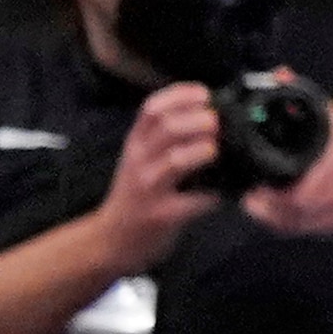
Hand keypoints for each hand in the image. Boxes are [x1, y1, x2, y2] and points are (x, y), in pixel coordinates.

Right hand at [101, 84, 218, 267]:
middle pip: (169, 128)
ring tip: (215, 153)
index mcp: (136, 142)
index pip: (152, 108)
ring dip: (205, 151)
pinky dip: (214, 194)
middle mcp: (139, 161)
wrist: (111, 239)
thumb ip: (164, 133)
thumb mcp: (140, 156)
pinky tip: (221, 191)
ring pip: (176, 159)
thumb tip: (210, 109)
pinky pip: (194, 200)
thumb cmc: (135, 191)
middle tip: (217, 126)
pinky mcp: (161, 215)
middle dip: (200, 120)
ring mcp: (148, 189)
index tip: (205, 94)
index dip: (181, 95)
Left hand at [241, 95, 332, 238]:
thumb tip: (280, 74)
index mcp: (330, 167)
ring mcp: (332, 214)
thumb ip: (306, 99)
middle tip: (248, 195)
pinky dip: (284, 226)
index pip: (293, 192)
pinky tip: (274, 215)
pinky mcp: (330, 228)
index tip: (252, 185)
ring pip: (291, 225)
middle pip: (287, 212)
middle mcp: (331, 194)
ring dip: (270, 218)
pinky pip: (299, 231)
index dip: (268, 195)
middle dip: (264, 207)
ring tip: (255, 204)